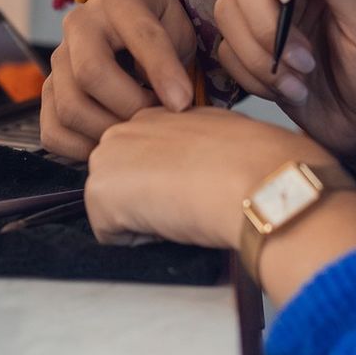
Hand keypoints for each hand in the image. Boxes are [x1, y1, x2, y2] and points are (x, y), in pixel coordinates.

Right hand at [40, 0, 196, 162]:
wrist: (128, 28)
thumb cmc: (159, 28)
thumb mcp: (177, 29)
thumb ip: (173, 58)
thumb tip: (168, 103)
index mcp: (118, 0)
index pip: (141, 36)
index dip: (163, 72)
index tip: (183, 103)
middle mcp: (79, 25)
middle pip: (91, 73)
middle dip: (131, 106)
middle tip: (157, 119)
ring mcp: (57, 60)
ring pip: (70, 107)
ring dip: (109, 130)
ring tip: (137, 128)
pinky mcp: (47, 93)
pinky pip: (53, 131)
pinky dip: (83, 148)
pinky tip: (110, 140)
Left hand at [85, 106, 331, 249]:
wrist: (253, 178)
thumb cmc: (256, 161)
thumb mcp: (226, 136)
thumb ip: (199, 147)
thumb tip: (203, 167)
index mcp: (158, 114)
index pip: (146, 161)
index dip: (169, 184)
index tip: (195, 187)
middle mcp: (125, 128)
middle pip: (125, 184)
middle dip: (149, 200)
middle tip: (189, 199)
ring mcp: (106, 158)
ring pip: (115, 209)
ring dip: (144, 219)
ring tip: (182, 207)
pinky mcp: (99, 192)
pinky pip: (111, 235)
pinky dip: (139, 240)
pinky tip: (170, 220)